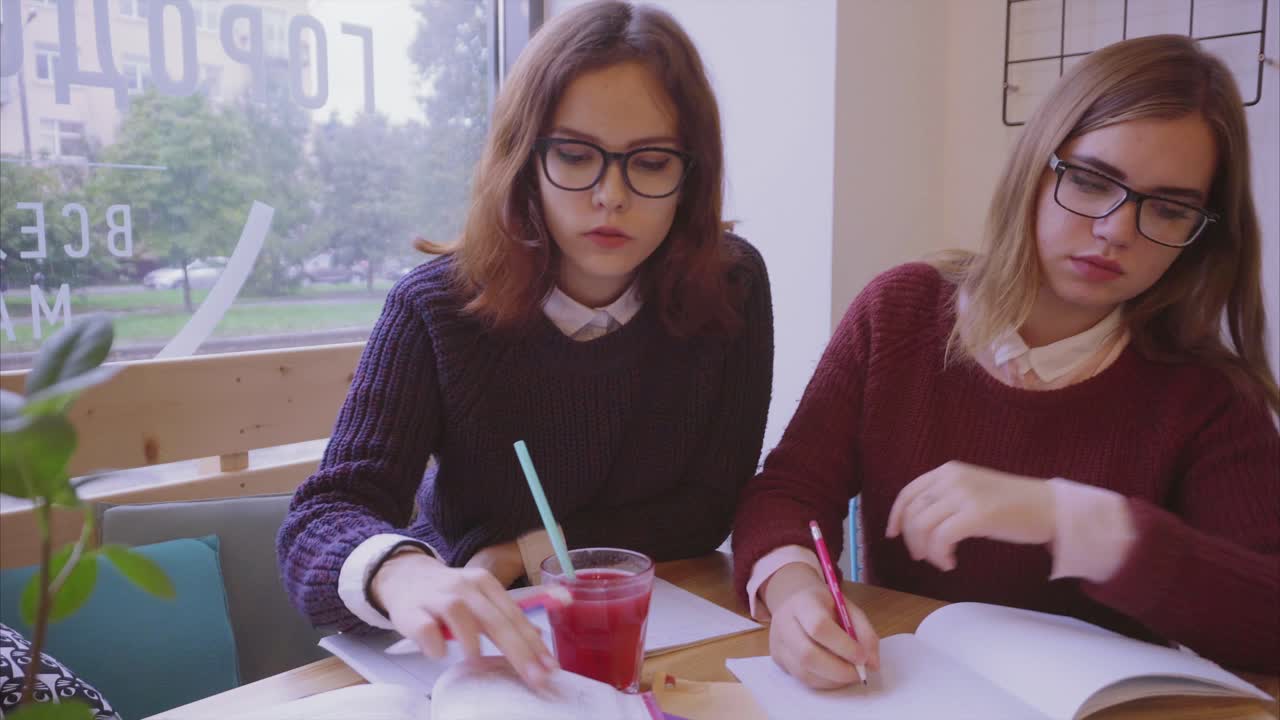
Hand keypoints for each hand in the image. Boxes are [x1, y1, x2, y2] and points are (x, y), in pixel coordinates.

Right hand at [370, 549, 556, 687]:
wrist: (404, 576)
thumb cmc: (449, 594)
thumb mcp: (481, 598)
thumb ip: (506, 617)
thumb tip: (538, 639)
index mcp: (486, 584)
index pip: (515, 615)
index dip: (534, 643)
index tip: (550, 667)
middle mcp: (465, 587)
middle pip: (495, 618)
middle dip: (519, 650)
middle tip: (534, 676)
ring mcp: (437, 597)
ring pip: (459, 614)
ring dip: (472, 640)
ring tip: (478, 660)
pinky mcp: (412, 610)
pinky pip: (425, 628)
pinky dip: (434, 642)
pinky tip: (440, 653)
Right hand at [762, 563, 879, 689]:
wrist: (793, 599)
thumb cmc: (824, 604)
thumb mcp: (848, 607)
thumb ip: (864, 633)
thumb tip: (872, 664)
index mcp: (803, 602)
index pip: (819, 627)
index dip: (843, 646)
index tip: (862, 657)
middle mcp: (784, 623)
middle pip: (807, 654)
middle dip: (839, 670)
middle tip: (859, 673)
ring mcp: (777, 643)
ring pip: (803, 672)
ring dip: (833, 680)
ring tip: (849, 674)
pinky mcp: (777, 658)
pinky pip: (801, 678)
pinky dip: (823, 682)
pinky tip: (835, 674)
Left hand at [886, 460, 1054, 571]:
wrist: (1049, 507)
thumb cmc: (1012, 504)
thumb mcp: (971, 492)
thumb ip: (945, 499)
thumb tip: (915, 523)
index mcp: (948, 471)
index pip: (908, 493)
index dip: (896, 517)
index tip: (893, 535)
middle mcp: (952, 478)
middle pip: (912, 513)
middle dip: (912, 540)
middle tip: (924, 557)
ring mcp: (964, 494)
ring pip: (923, 527)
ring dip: (927, 551)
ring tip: (941, 561)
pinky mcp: (977, 514)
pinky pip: (941, 538)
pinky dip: (940, 555)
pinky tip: (951, 563)